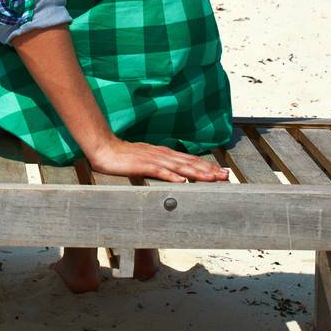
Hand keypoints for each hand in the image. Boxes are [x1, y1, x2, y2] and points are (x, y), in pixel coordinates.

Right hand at [85, 135, 228, 182]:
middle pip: (190, 163)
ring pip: (179, 167)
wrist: (104, 148)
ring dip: (196, 173)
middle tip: (226, 176)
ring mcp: (153, 159)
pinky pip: (159, 171)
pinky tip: (181, 182)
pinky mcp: (142, 165)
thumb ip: (161, 166)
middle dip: (209, 170)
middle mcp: (163, 155)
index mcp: (164, 154)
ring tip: (212, 178)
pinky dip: (171, 177)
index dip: (206, 166)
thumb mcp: (146, 160)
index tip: (221, 172)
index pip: (190, 161)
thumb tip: (177, 176)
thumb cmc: (124, 156)